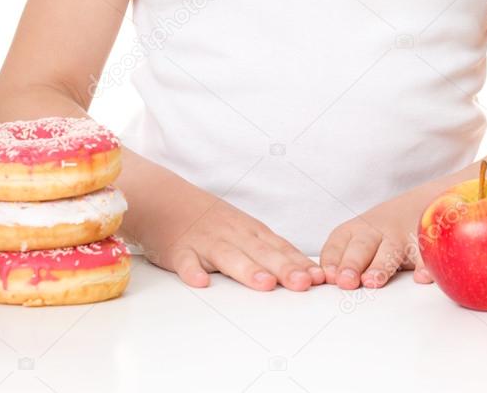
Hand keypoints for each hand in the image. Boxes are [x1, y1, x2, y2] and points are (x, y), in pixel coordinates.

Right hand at [132, 182, 324, 291]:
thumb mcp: (244, 231)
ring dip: (247, 270)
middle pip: (261, 253)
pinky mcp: (180, 250)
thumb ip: (271, 251)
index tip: (319, 278)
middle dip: (284, 268)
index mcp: (250, 231)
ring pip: (229, 257)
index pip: (279, 248)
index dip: (299, 263)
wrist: (167, 201)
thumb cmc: (212, 222)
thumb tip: (306, 273)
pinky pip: (186, 262)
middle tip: (303, 283)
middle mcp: (233, 235)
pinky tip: (201, 282)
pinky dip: (193, 271)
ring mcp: (206, 242)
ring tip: (264, 284)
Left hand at [319, 187, 434, 289]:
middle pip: (361, 247)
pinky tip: (422, 277)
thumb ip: (342, 262)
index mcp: (353, 232)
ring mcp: (400, 235)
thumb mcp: (358, 242)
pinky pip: (424, 254)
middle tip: (346, 281)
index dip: (332, 261)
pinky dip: (424, 265)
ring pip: (389, 250)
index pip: (337, 245)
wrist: (421, 204)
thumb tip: (327, 284)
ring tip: (373, 281)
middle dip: (352, 264)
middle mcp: (375, 231)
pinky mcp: (423, 242)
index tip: (329, 277)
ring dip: (380, 266)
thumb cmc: (379, 235)